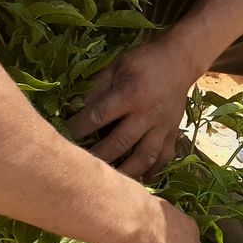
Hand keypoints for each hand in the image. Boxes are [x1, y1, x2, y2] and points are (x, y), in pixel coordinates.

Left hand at [66, 39, 200, 178]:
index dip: (78, 128)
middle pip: (119, 143)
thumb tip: (75, 107)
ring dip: (126, 171)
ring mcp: (162, 127)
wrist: (180, 61)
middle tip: (80, 166)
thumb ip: (97, 87)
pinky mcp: (173, 133)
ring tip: (110, 182)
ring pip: (144, 157)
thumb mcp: (117, 65)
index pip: (98, 116)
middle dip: (98, 156)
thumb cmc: (144, 61)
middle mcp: (147, 114)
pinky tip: (140, 181)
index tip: (62, 137)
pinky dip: (152, 171)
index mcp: (130, 94)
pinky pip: (164, 158)